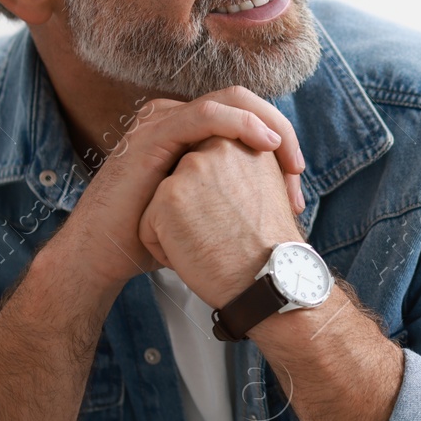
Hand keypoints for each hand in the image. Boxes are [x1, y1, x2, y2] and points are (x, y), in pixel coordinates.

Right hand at [52, 88, 305, 289]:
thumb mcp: (202, 210)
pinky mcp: (154, 132)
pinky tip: (267, 145)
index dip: (281, 147)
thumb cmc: (151, 238)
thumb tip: (276, 203)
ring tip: (291, 165)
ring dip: (271, 129)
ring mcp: (163, 120)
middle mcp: (176, 117)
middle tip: (298, 174)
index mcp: (189, 131)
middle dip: (282, 135)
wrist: (102, 255)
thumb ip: (231, 194)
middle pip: (245, 103)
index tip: (295, 192)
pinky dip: (243, 123)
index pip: (248, 118)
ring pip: (233, 101)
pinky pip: (207, 114)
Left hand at [138, 136, 304, 307]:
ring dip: (180, 229)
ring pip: (162, 204)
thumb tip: (216, 172)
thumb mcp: (266, 187)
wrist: (271, 279)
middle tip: (225, 233)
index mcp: (241, 141)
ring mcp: (190, 169)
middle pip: (182, 183)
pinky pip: (148, 227)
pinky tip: (196, 255)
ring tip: (212, 243)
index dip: (212, 201)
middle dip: (195, 211)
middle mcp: (216, 146)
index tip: (235, 221)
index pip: (203, 168)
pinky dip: (165, 249)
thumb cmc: (269, 245)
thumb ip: (240, 166)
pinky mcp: (168, 196)